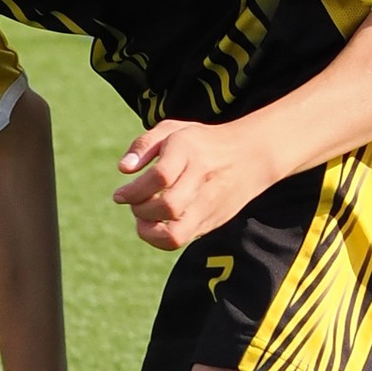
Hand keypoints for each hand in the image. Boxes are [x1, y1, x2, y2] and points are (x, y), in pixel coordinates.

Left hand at [113, 116, 257, 251]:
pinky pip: (183, 240)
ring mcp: (209, 204)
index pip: (160, 176)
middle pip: (168, 206)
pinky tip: (157, 224)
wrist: (252, 156)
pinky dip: (161, 238)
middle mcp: (202, 178)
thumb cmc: (203, 142)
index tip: (119, 195)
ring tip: (144, 218)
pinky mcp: (212, 221)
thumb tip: (123, 169)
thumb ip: (143, 145)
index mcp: (190, 151)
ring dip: (149, 231)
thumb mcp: (173, 130)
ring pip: (176, 233)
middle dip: (141, 209)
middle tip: (134, 203)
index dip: (134, 190)